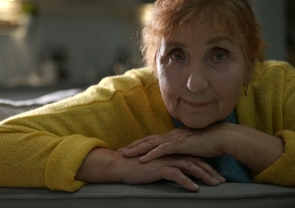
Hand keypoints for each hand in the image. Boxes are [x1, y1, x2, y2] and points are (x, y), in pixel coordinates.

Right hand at [76, 148, 224, 191]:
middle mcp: (170, 155)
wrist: (121, 164)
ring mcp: (165, 160)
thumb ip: (166, 165)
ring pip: (189, 166)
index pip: (192, 158)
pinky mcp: (158, 167)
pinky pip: (176, 175)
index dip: (205, 166)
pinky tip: (195, 189)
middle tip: (222, 181)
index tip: (216, 175)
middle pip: (194, 161)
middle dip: (209, 171)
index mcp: (170, 153)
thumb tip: (177, 172)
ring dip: (203, 176)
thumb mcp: (155, 165)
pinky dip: (187, 182)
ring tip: (214, 185)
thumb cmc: (136, 166)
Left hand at [119, 122, 283, 173]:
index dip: (140, 143)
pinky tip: (142, 159)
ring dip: (137, 149)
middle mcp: (171, 135)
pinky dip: (151, 154)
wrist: (223, 137)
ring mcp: (175, 139)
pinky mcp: (180, 145)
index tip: (129, 147)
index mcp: (174, 135)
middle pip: (148, 140)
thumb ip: (183, 148)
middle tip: (120, 151)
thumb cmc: (210, 142)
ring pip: (151, 144)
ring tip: (125, 154)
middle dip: (133, 145)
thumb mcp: (193, 145)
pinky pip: (162, 150)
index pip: (153, 139)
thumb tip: (178, 152)